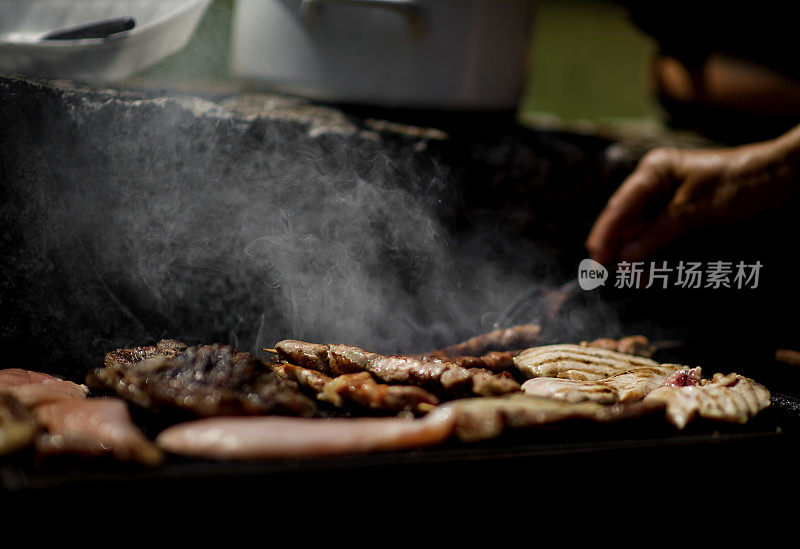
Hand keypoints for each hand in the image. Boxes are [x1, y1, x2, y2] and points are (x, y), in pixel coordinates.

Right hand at [586, 129, 799, 263]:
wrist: (780, 180)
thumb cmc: (737, 184)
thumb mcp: (693, 209)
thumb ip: (656, 233)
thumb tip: (624, 256)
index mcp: (654, 171)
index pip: (621, 204)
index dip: (606, 232)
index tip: (595, 256)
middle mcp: (655, 184)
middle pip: (625, 218)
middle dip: (616, 244)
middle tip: (601, 271)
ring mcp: (667, 200)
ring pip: (639, 230)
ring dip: (634, 253)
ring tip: (629, 276)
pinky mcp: (680, 215)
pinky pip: (656, 235)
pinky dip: (650, 252)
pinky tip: (645, 269)